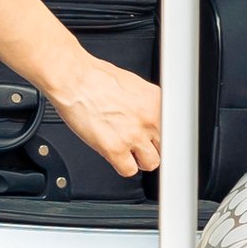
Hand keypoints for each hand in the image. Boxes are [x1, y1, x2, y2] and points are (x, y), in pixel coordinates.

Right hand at [52, 59, 164, 178]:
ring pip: (151, 163)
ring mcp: (133, 135)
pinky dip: (122, 166)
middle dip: (151, 147)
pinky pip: (128, 170)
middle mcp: (149, 119)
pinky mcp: (114, 149)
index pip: (172, 129)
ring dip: (139, 160)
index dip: (161, 134)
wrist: (73, 79)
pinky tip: (115, 155)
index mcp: (156, 101)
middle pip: (164, 147)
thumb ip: (146, 103)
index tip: (156, 137)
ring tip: (127, 151)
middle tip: (138, 143)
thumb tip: (149, 115)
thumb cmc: (95, 77)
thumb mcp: (133, 84)